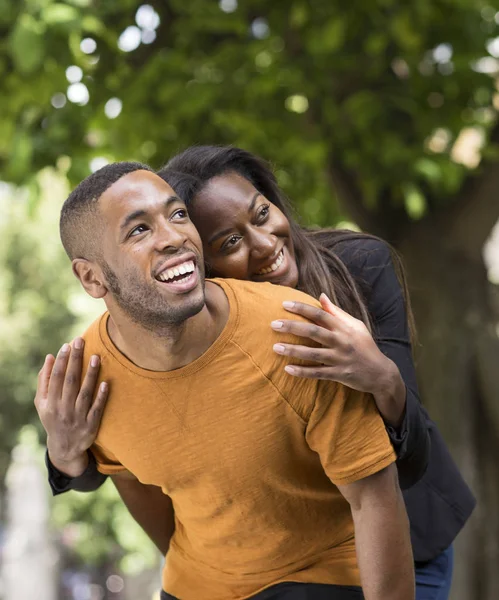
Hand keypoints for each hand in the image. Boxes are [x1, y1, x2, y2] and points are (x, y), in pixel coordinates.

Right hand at [34, 338, 107, 476]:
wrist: (64, 447)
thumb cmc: (53, 417)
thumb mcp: (41, 403)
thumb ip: (44, 380)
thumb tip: (50, 357)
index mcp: (49, 404)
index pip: (56, 378)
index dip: (62, 361)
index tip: (67, 345)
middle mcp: (63, 410)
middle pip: (70, 382)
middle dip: (75, 360)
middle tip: (81, 341)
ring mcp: (78, 418)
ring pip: (85, 393)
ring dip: (91, 374)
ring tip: (96, 357)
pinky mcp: (91, 425)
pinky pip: (97, 408)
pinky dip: (101, 396)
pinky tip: (106, 382)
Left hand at [271, 294, 405, 426]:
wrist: (381, 373)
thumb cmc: (365, 345)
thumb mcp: (355, 325)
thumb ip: (336, 312)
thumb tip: (321, 296)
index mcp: (344, 328)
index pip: (320, 314)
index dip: (302, 308)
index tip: (284, 304)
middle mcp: (341, 342)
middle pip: (314, 332)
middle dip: (293, 327)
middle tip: (273, 324)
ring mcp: (340, 359)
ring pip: (313, 354)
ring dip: (293, 350)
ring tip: (275, 347)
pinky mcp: (339, 375)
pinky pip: (317, 373)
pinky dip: (302, 372)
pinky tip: (287, 369)